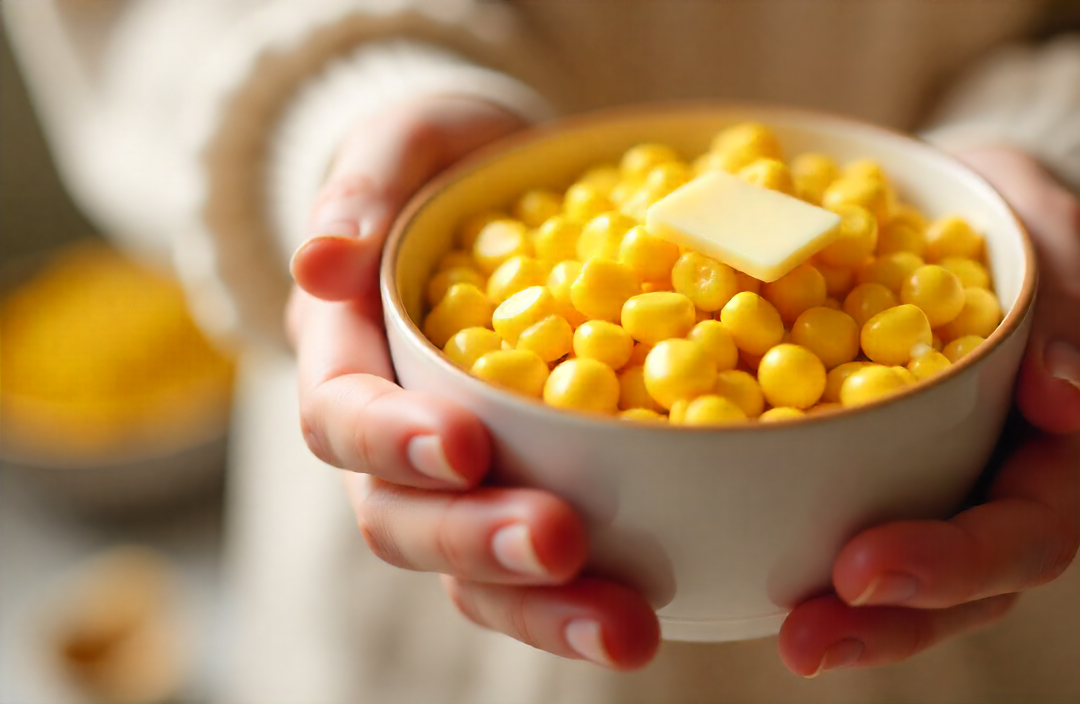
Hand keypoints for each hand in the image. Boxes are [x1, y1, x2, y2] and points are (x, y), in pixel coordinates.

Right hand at [285, 95, 660, 669]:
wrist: (507, 190)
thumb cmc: (450, 160)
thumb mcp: (409, 139)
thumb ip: (365, 181)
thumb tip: (322, 260)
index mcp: (348, 355)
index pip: (343, 415)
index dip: (394, 439)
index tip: (466, 445)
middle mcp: (392, 436)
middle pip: (403, 518)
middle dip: (477, 539)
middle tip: (562, 544)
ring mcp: (462, 478)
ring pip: (472, 570)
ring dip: (543, 606)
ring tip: (628, 631)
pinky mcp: (533, 489)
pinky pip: (548, 563)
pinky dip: (591, 596)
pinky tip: (657, 612)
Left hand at [778, 146, 1079, 676]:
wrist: (990, 213)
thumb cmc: (1027, 219)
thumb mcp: (1060, 235)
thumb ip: (1073, 313)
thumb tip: (1066, 407)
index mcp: (1073, 440)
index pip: (1031, 530)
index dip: (952, 562)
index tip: (859, 570)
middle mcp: (1021, 481)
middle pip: (975, 586)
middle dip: (894, 622)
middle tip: (803, 641)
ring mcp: (964, 483)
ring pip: (926, 582)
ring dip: (856, 619)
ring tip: (788, 637)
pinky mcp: (906, 470)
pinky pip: (869, 522)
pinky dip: (820, 555)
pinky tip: (760, 571)